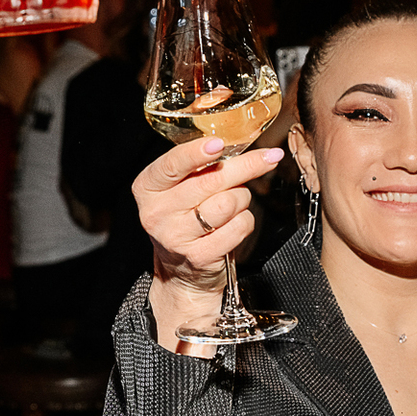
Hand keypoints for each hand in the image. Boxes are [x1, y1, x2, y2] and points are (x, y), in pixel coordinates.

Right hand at [136, 135, 283, 347]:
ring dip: (243, 198)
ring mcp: (176, 237)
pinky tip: (234, 223)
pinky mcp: (199, 256)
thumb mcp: (180, 189)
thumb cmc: (186, 219)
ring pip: (229, 202)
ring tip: (235, 203)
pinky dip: (245, 221)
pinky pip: (238, 227)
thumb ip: (200, 168)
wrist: (181, 272)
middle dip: (246, 166)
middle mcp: (157, 212)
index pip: (172, 164)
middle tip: (267, 158)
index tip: (219, 144)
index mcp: (148, 187)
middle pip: (211, 180)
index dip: (197, 152)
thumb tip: (241, 148)